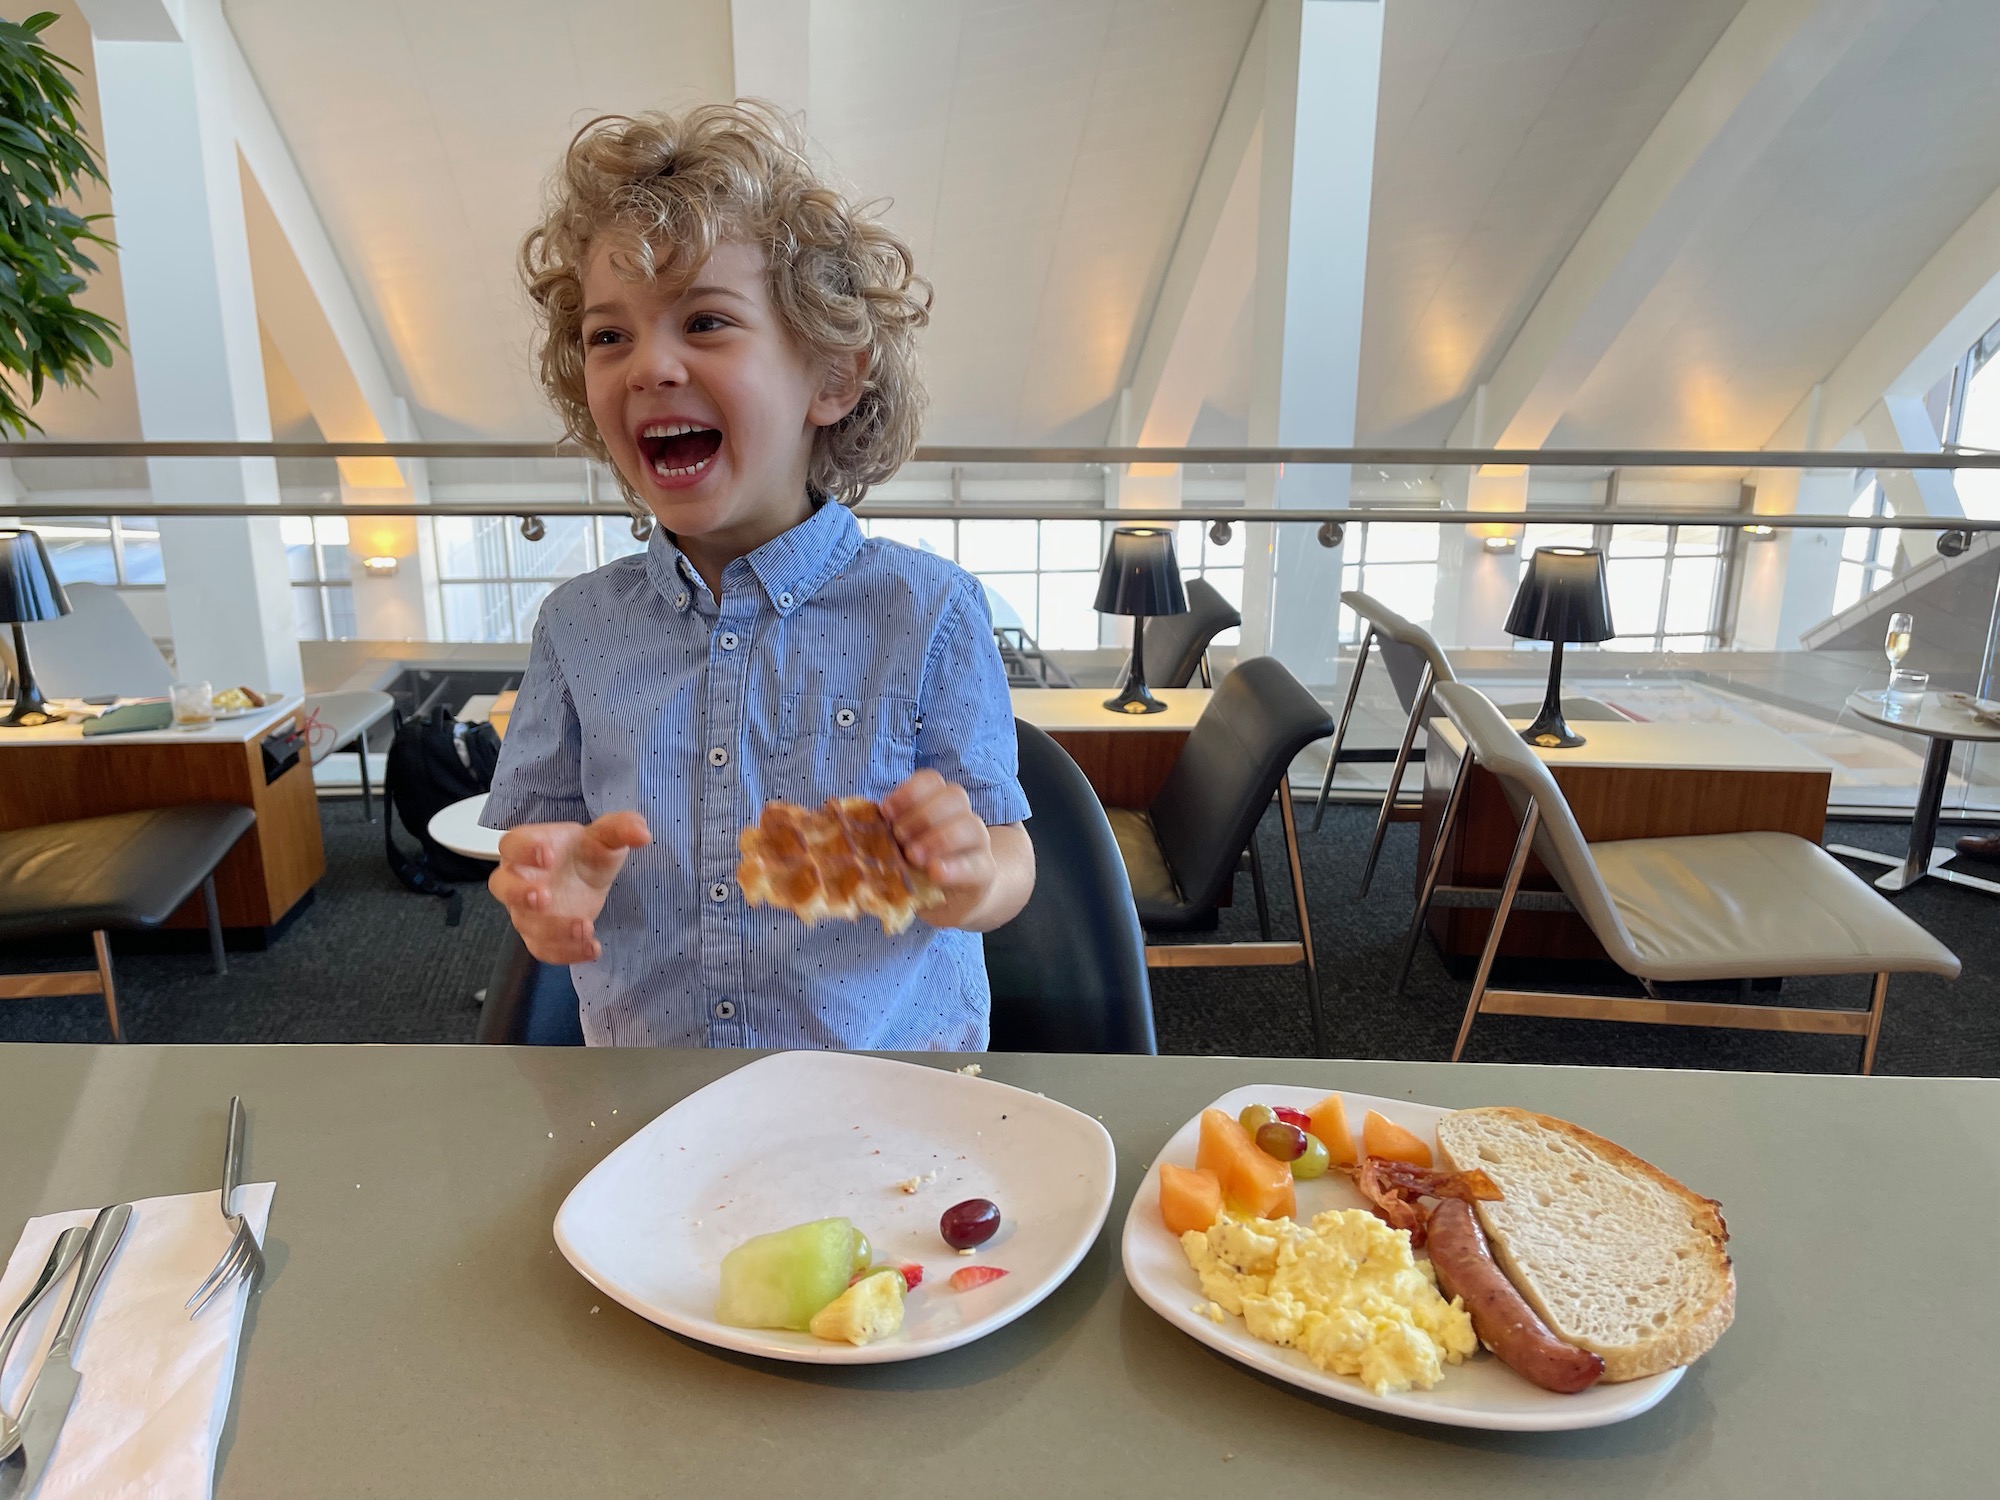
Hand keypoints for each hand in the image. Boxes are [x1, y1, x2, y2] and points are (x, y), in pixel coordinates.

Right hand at [489, 811, 650, 963]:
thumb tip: (643, 832)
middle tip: (544, 897)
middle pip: (502, 886)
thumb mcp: (605, 837)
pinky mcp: (539, 936)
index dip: (525, 850)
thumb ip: (621, 829)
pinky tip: (593, 948)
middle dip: (519, 893)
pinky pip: (544, 950)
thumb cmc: (584, 853)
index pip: (513, 844)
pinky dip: (567, 953)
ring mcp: (525, 911)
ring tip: (585, 926)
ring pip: (526, 924)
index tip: (549, 854)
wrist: (587, 878)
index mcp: (527, 847)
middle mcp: (518, 879)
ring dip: (553, 929)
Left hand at [882, 770, 1032, 930]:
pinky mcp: (984, 872)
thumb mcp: (897, 848)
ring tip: (913, 857)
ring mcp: (978, 844)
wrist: (948, 900)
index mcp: (939, 803)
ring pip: (970, 825)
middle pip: (954, 797)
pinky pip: (976, 864)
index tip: (885, 811)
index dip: (909, 791)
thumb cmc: (917, 868)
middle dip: (922, 814)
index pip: (931, 781)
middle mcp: (962, 817)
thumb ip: (885, 834)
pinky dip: (955, 867)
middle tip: (898, 837)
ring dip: (938, 838)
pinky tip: (935, 873)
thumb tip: (857, 826)